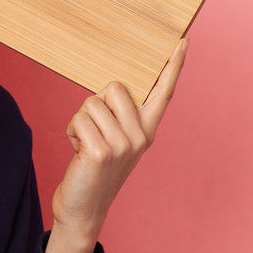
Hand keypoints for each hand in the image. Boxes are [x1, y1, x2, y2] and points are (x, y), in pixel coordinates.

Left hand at [44, 39, 187, 252]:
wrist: (83, 209)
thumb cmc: (94, 171)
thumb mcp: (114, 142)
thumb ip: (119, 118)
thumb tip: (110, 90)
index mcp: (147, 131)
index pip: (163, 93)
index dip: (173, 67)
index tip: (181, 42)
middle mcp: (140, 136)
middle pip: (115, 87)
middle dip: (96, 103)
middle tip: (95, 133)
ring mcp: (123, 145)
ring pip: (91, 103)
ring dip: (79, 122)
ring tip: (85, 146)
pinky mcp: (103, 151)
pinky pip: (79, 118)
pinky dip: (71, 132)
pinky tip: (78, 153)